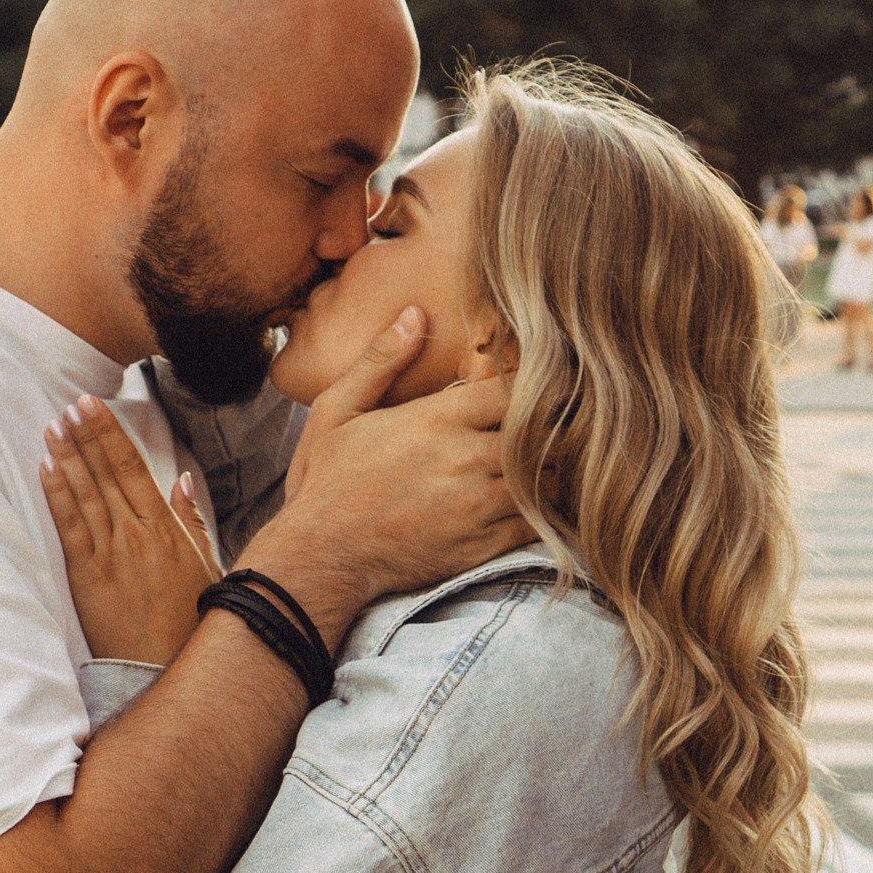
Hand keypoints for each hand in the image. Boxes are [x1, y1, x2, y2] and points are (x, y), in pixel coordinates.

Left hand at [41, 395, 220, 664]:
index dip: (110, 434)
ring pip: (85, 493)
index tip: (94, 406)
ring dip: (68, 456)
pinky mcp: (87, 577)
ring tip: (54, 426)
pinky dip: (58, 495)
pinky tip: (47, 469)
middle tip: (70, 404)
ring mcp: (110, 554)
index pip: (133, 467)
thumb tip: (182, 481)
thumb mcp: (207, 567)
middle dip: (86, 435)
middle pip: (106, 473)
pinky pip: (69, 527)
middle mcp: (136, 534)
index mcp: (166, 528)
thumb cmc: (191, 623)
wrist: (165, 670)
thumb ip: (192, 522)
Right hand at [244, 306, 533, 642]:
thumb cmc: (326, 482)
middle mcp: (463, 459)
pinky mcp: (482, 545)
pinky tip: (534, 500)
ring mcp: (477, 506)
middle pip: (541, 432)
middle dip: (548, 426)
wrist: (321, 557)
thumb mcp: (337, 410)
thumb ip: (380, 361)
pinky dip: (544, 510)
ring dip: (549, 467)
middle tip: (550, 423)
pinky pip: (538, 522)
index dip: (527, 386)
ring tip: (542, 460)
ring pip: (547, 477)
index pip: (513, 389)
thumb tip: (414, 314)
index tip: (526, 388)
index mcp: (435, 420)